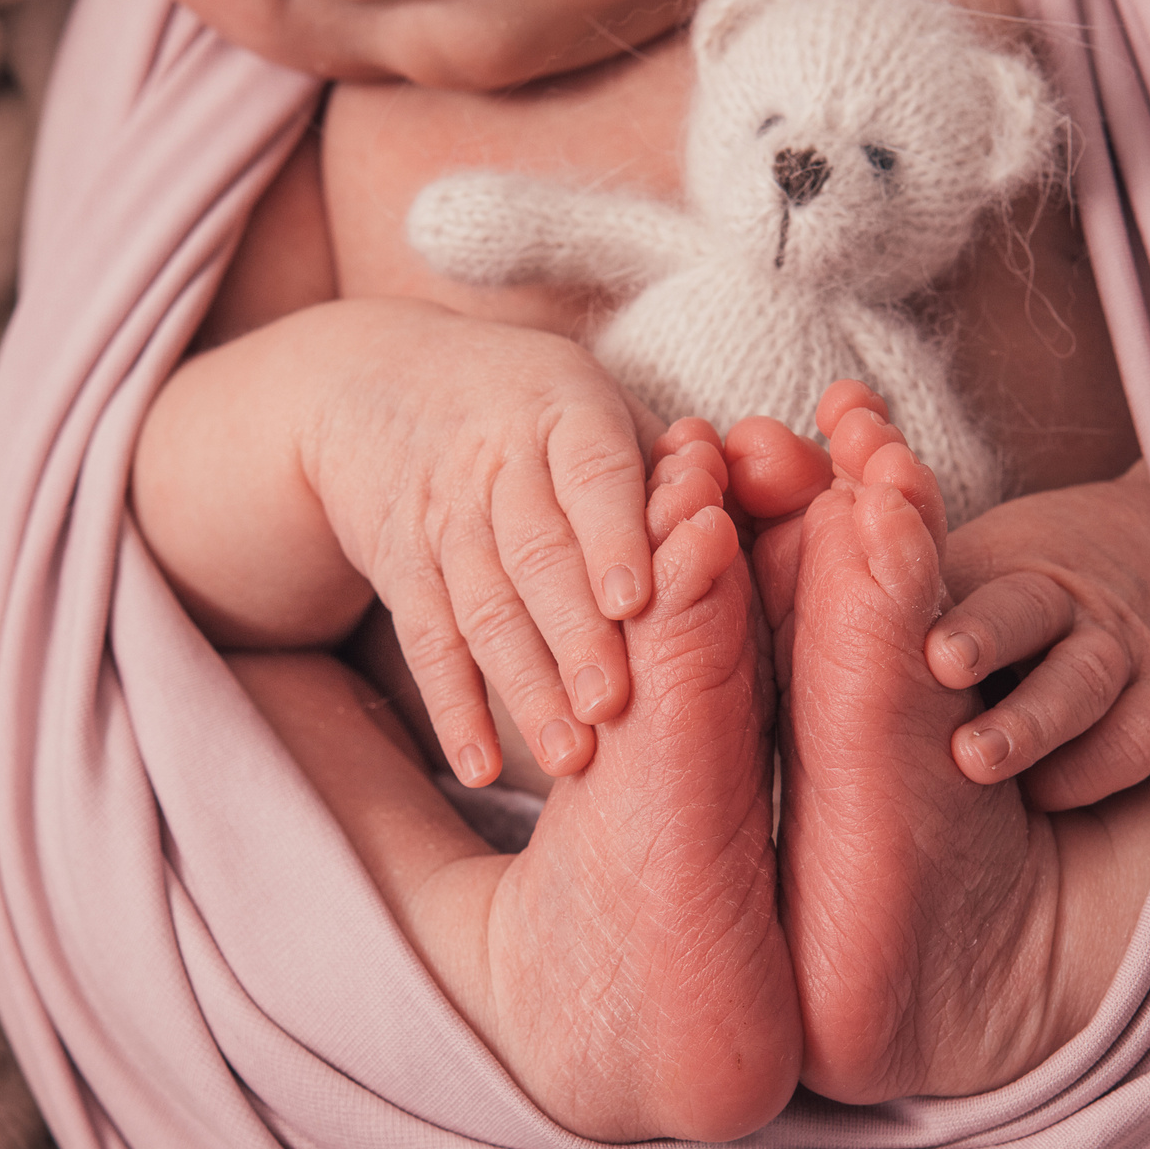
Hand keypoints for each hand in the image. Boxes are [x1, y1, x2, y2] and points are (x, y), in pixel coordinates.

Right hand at [301, 302, 665, 784]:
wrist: (392, 385)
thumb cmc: (546, 417)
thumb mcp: (610, 409)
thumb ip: (682, 470)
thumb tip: (757, 518)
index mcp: (568, 411)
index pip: (593, 472)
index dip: (612, 535)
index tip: (637, 602)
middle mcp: (497, 459)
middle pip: (534, 551)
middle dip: (571, 630)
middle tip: (610, 703)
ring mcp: (441, 514)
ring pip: (481, 604)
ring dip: (522, 683)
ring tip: (567, 756)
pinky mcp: (402, 566)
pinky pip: (427, 641)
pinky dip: (452, 707)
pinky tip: (480, 763)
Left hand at [724, 380, 1149, 810]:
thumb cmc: (1020, 590)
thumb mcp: (953, 561)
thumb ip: (866, 537)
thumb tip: (759, 450)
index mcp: (980, 566)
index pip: (938, 554)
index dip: (907, 548)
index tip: (878, 547)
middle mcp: (1051, 599)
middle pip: (1019, 606)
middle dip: (980, 630)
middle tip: (936, 659)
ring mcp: (1112, 651)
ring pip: (1081, 679)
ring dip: (1029, 717)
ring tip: (972, 756)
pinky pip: (1133, 738)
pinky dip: (1091, 766)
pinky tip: (1046, 793)